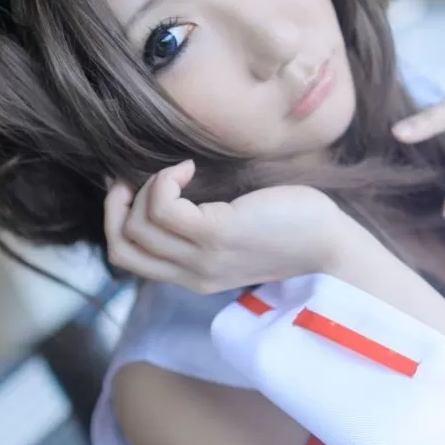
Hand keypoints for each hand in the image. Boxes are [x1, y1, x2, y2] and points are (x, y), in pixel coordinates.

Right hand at [104, 161, 344, 293]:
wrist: (330, 244)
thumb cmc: (289, 228)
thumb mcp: (233, 236)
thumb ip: (200, 227)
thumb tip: (166, 190)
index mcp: (193, 277)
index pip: (127, 259)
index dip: (116, 219)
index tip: (130, 188)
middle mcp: (192, 274)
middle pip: (120, 246)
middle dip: (115, 205)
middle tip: (134, 177)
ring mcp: (203, 257)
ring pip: (137, 225)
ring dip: (146, 187)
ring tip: (176, 172)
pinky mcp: (217, 235)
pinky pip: (164, 207)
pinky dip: (165, 180)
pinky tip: (189, 168)